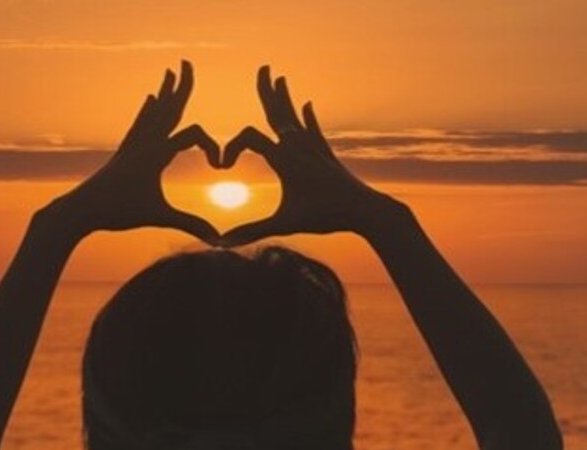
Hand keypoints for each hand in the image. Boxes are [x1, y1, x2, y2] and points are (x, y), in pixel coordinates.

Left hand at [46, 60, 221, 242]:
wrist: (80, 210)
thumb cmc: (118, 212)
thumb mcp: (158, 217)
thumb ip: (190, 223)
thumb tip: (220, 240)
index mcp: (155, 154)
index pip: (193, 135)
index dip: (213, 147)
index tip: (221, 168)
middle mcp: (144, 143)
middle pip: (168, 108)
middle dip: (180, 86)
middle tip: (187, 62)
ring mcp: (133, 145)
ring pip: (153, 112)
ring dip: (165, 92)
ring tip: (169, 73)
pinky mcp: (124, 152)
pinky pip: (141, 123)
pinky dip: (149, 109)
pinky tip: (149, 100)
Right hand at [217, 65, 400, 246]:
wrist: (366, 211)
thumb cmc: (326, 216)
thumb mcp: (285, 224)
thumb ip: (252, 230)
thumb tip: (221, 244)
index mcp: (286, 158)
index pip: (249, 138)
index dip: (230, 148)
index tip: (222, 167)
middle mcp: (300, 147)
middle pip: (278, 112)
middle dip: (267, 91)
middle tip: (262, 69)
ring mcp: (314, 149)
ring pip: (295, 117)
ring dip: (285, 98)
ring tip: (280, 78)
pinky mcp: (326, 156)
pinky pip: (314, 130)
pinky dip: (308, 117)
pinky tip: (307, 105)